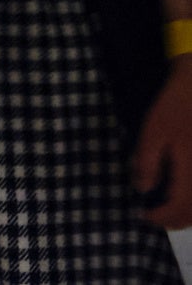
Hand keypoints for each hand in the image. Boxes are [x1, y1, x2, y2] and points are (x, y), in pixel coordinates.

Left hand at [139, 63, 191, 225]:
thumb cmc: (174, 109)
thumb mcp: (152, 131)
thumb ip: (147, 162)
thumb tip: (142, 190)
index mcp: (191, 171)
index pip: (179, 208)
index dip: (160, 218)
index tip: (142, 215)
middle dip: (173, 220)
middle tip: (152, 216)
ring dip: (185, 214)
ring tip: (163, 209)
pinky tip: (177, 194)